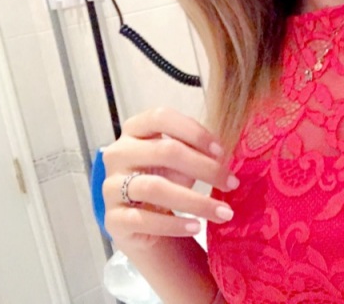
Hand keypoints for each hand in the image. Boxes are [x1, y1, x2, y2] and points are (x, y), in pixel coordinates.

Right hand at [101, 108, 237, 251]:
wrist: (145, 224)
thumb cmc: (166, 180)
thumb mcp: (181, 160)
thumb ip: (196, 150)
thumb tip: (222, 155)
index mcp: (134, 131)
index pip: (160, 117)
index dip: (194, 131)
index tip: (221, 151)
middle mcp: (118, 154)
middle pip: (164, 152)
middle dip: (205, 168)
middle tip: (232, 184)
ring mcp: (111, 186)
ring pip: (155, 188)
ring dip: (196, 201)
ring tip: (223, 212)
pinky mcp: (113, 219)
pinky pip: (144, 219)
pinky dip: (174, 224)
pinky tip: (196, 226)